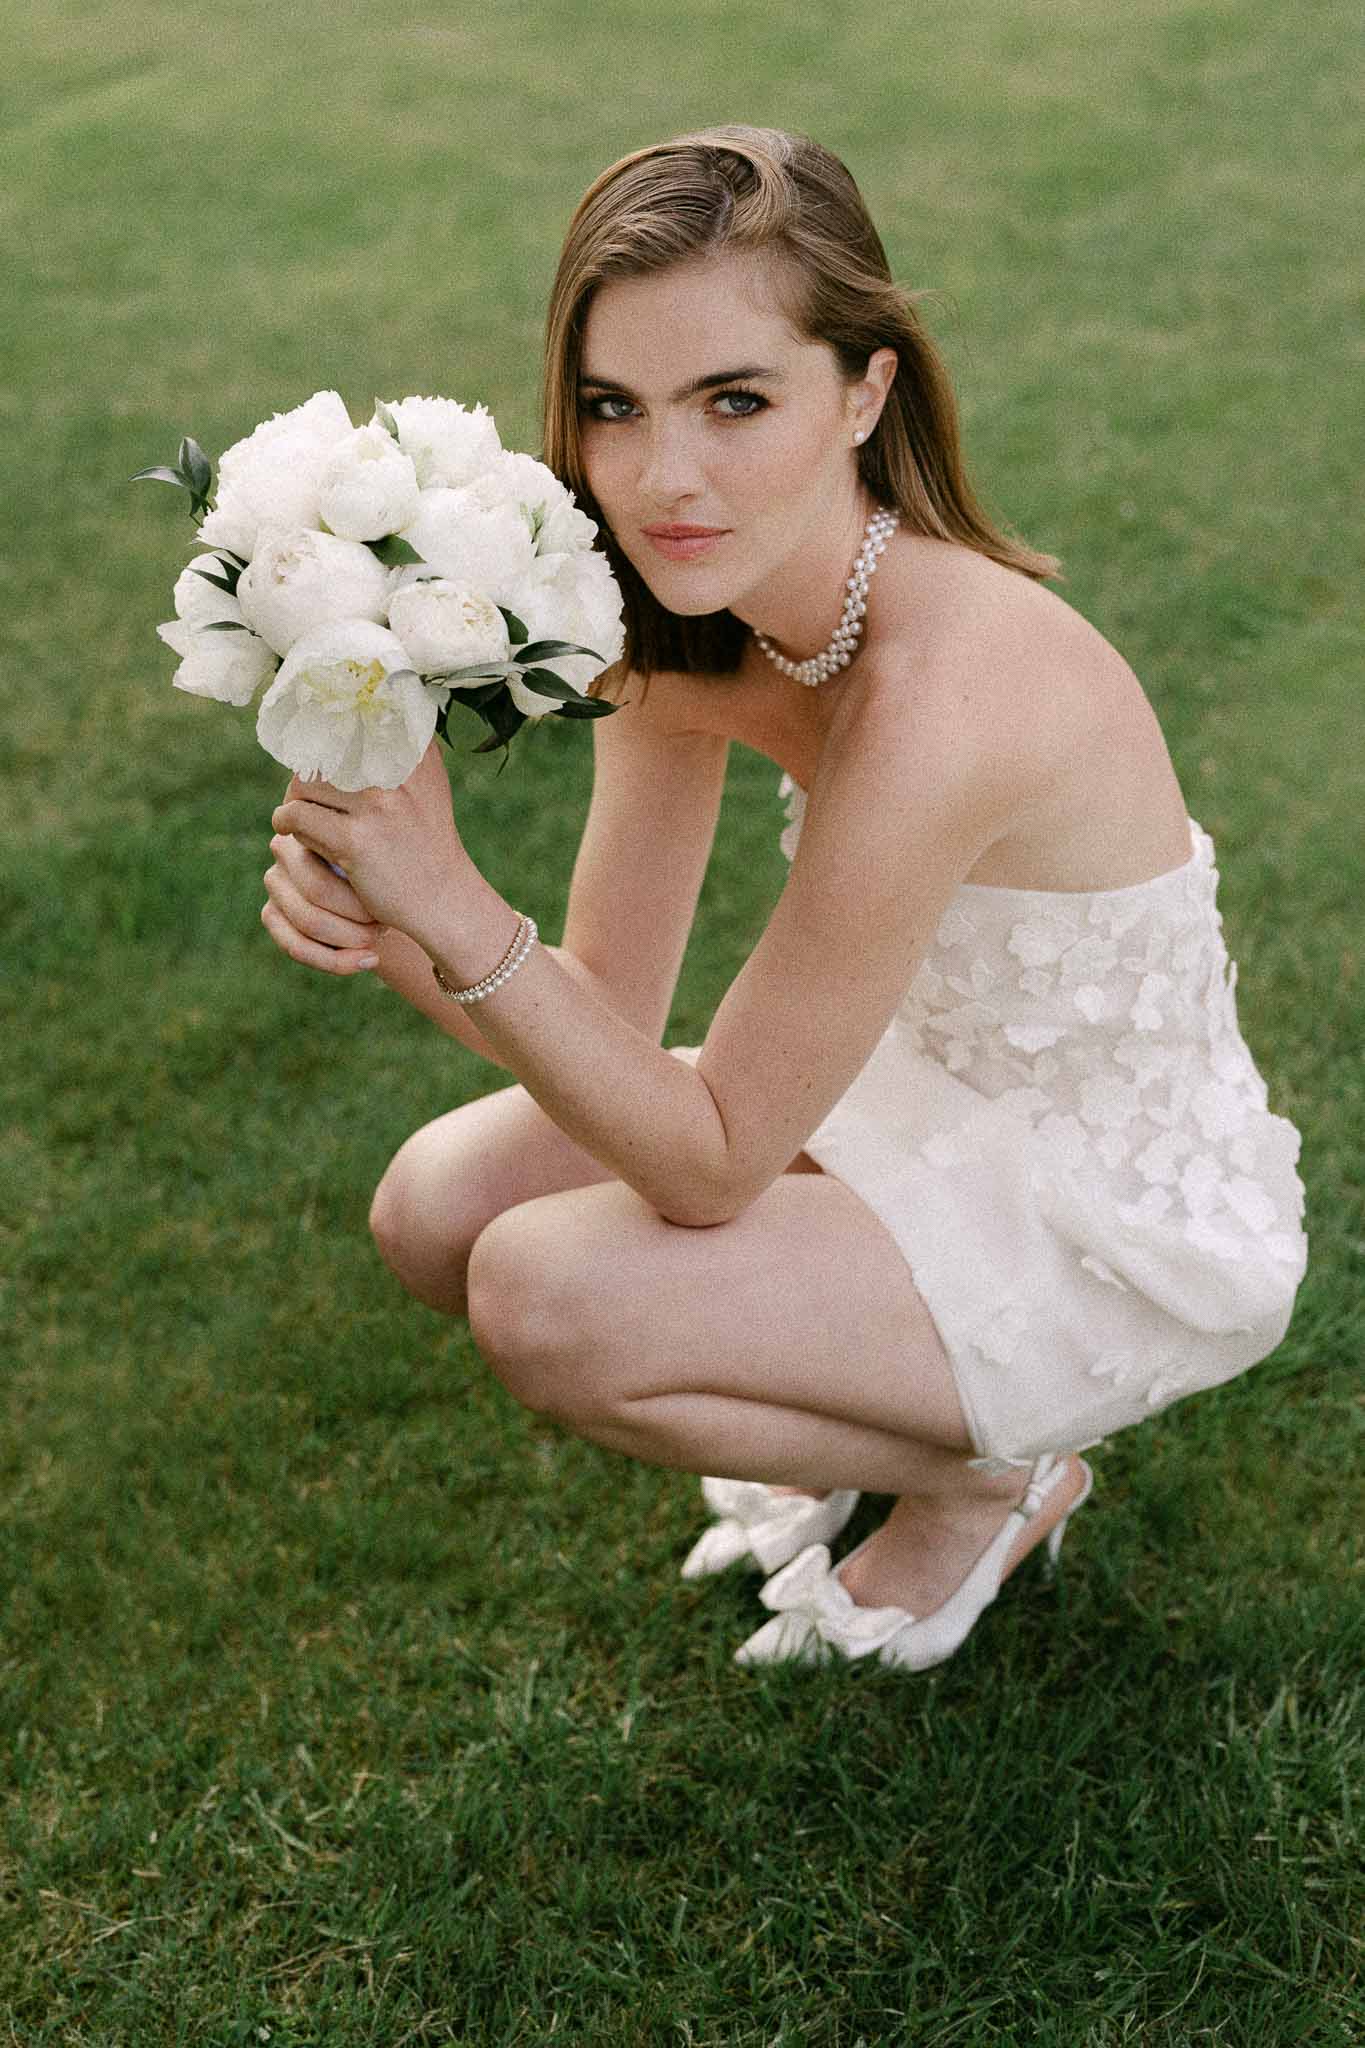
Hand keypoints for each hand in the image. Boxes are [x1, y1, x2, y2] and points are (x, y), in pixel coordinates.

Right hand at [261, 831, 385, 976]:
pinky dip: (337, 961)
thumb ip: (378, 851)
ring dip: (352, 938)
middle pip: (318, 890)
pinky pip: (296, 946)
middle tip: (386, 923)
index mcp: (316, 823)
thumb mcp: (391, 859)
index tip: (392, 900)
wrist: (388, 898)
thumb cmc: (393, 874)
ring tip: (380, 937)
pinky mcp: (270, 914)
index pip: (333, 857)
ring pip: (309, 921)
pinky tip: (369, 960)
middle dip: (359, 915)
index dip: (364, 889)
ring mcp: (274, 881)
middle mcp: (285, 848)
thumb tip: (378, 852)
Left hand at [269, 741, 470, 947]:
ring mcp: (377, 807)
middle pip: (321, 752)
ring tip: (299, 815)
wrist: (443, 898)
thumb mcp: (428, 785)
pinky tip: (289, 831)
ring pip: (304, 783)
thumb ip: (405, 750)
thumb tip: (366, 715)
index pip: (352, 722)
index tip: (320, 759)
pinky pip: (298, 816)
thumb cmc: (427, 841)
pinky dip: (285, 822)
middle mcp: (398, 774)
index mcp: (415, 754)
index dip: (326, 738)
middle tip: (305, 796)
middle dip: (306, 775)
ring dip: (294, 799)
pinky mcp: (354, 841)